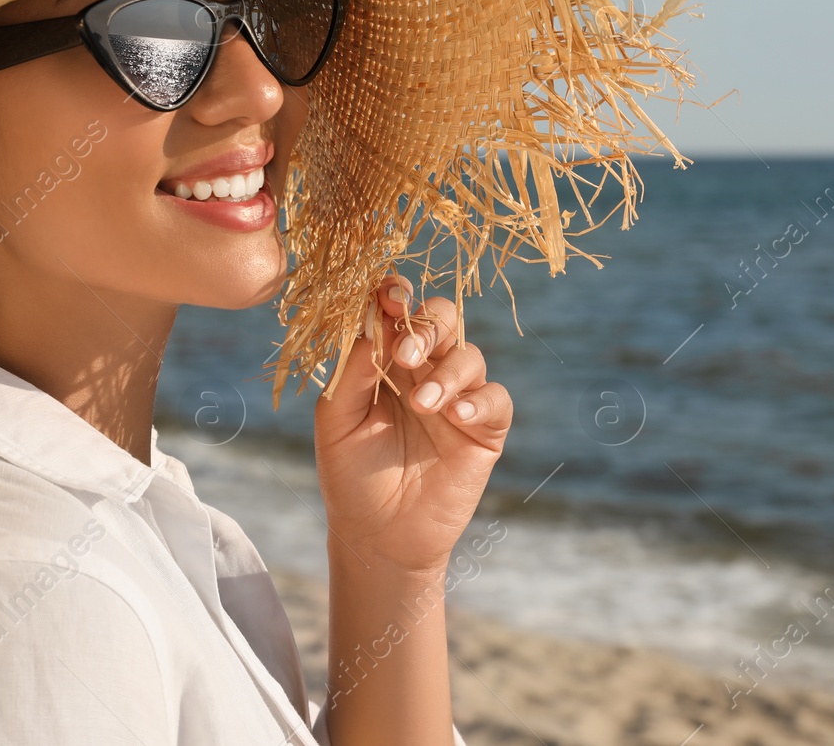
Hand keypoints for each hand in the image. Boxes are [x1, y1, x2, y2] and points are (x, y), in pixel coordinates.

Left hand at [313, 274, 511, 575]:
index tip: (389, 295)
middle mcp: (426, 370)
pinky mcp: (484, 431)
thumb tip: (374, 322)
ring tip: (422, 405)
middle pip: (443, 319)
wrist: (376, 537)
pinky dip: (480, 400)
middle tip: (406, 356)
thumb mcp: (336, 418)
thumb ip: (352, 369)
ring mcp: (458, 398)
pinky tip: (458, 416)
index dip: (397, 295)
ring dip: (448, 373)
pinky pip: (497, 399)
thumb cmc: (350, 474)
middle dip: (427, 326)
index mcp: (387, 360)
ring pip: (470, 355)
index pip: (399, 313)